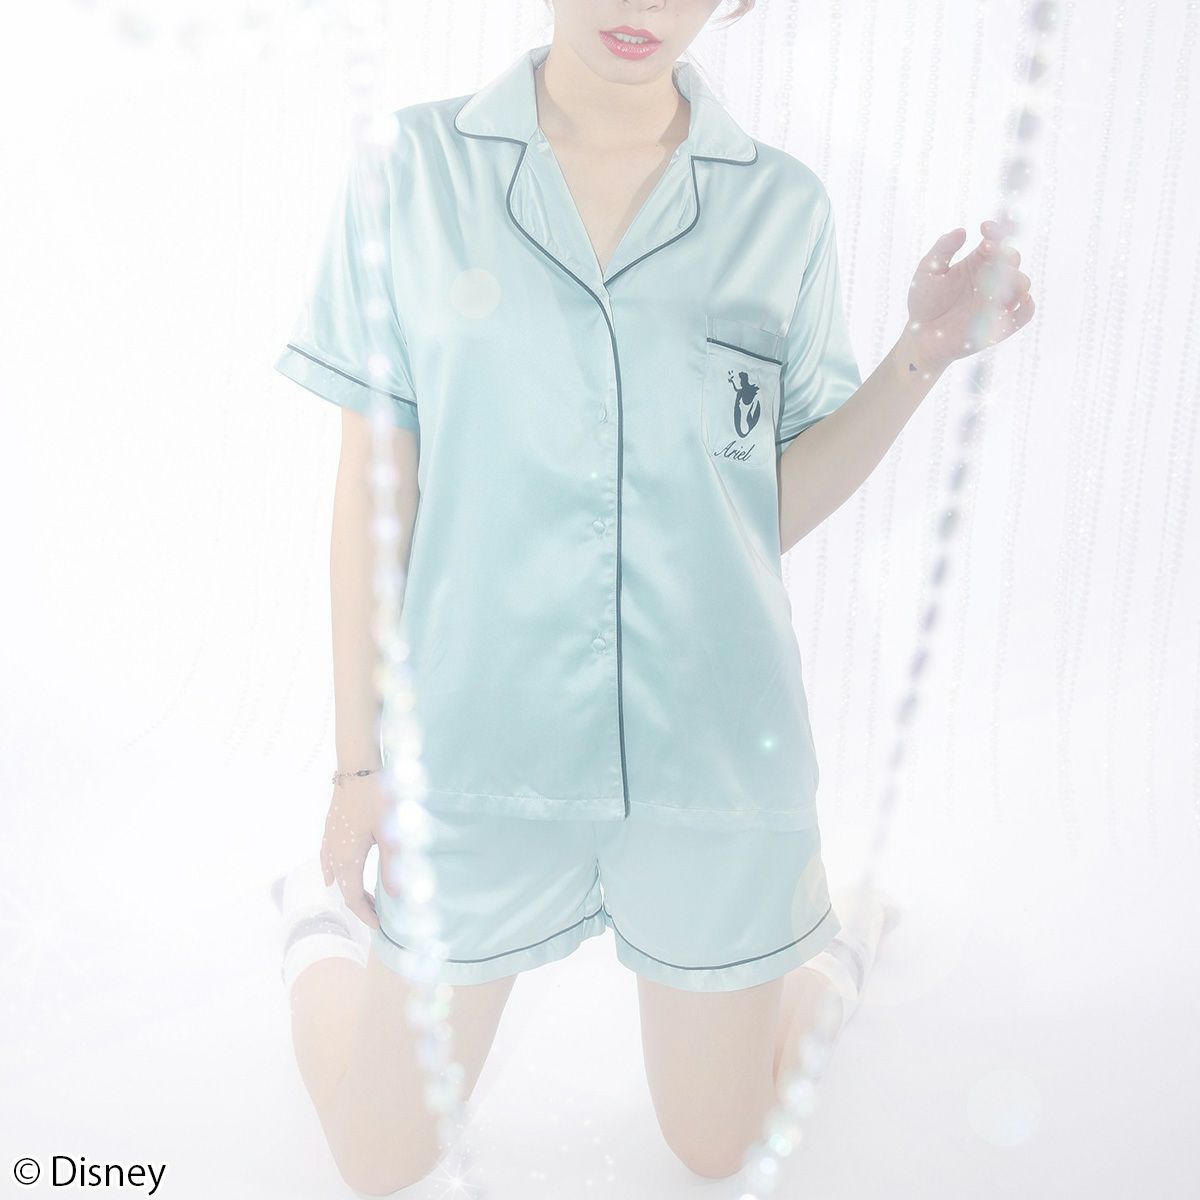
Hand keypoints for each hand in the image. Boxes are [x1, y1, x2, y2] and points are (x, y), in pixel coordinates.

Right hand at [320, 773, 402, 931]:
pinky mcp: (329, 829)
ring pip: (336, 875)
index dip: (365, 915)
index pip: (352, 898)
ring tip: (369, 897)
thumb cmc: (376, 798)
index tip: (379, 926)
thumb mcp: (390, 833)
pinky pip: (328, 859)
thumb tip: (397, 895)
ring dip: (351, 888)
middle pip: (344, 889)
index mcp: (347, 859)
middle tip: (380, 914)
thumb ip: (392, 866)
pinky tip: (330, 877)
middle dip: (360, 905)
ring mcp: (329, 841)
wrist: (356, 768)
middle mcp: (333, 853)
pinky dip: (333, 873)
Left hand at [905, 218, 1035, 375]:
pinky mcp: (1002, 325)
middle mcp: (991, 279)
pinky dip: (1027, 305)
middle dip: (1005, 254)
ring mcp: (998, 302)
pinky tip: (1016, 301)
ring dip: (1014, 279)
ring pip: (1022, 284)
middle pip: (1012, 260)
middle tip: (988, 255)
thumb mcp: (928, 271)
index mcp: (977, 263)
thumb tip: (963, 231)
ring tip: (997, 282)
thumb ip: (943, 249)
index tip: (984, 228)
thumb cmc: (924, 303)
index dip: (995, 231)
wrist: (921, 336)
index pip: (996, 241)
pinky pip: (1025, 313)